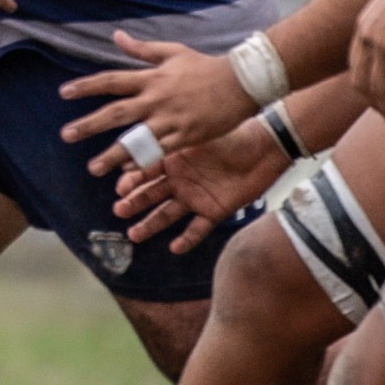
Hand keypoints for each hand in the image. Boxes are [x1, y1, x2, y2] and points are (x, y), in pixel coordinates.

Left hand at [58, 31, 255, 177]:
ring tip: (92, 168)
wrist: (240, 83)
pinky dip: (143, 162)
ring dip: (112, 154)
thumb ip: (142, 49)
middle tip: (66, 135)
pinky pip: (159, 152)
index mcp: (151, 78)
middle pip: (116, 113)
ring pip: (135, 139)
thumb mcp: (173, 52)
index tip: (64, 93)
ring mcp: (170, 120)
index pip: (111, 81)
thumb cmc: (205, 67)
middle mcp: (156, 99)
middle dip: (89, 125)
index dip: (86, 86)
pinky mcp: (185, 136)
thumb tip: (116, 36)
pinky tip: (127, 173)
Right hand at [111, 121, 288, 252]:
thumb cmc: (232, 136)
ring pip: (168, 215)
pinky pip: (198, 229)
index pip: (146, 173)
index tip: (119, 188)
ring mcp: (196, 198)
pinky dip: (187, 239)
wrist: (265, 148)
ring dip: (151, 224)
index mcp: (174, 161)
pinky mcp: (214, 211)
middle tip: (120, 210)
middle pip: (152, 196)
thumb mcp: (198, 139)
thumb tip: (142, 144)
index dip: (132, 181)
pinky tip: (174, 248)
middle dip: (135, 203)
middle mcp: (181, 181)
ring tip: (134, 234)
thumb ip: (171, 145)